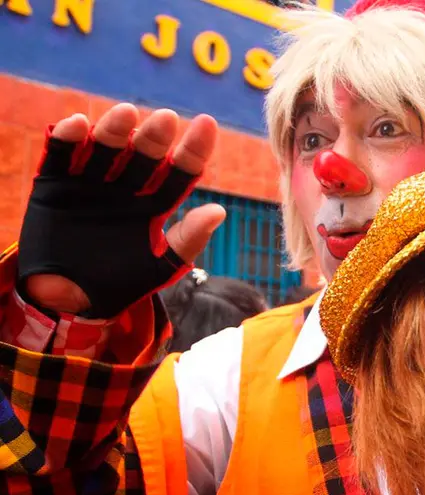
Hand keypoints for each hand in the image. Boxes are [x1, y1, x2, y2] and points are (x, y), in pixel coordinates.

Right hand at [18, 104, 225, 316]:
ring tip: (126, 114)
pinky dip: (68, 138)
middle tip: (166, 120)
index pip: (182, 171)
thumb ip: (187, 240)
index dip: (195, 148)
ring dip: (115, 129)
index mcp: (156, 202)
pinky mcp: (56, 182)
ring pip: (107, 147)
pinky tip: (79, 124)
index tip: (207, 124)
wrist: (67, 301)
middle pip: (145, 154)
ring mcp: (92, 181)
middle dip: (155, 137)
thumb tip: (220, 212)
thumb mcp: (158, 266)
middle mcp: (127, 185)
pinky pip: (62, 154)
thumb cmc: (120, 282)